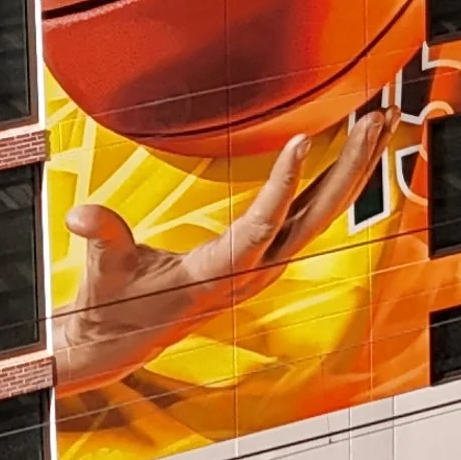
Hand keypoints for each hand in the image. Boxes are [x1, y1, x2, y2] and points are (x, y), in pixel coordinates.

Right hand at [54, 110, 390, 391]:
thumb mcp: (104, 271)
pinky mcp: (264, 259)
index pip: (260, 226)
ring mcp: (264, 267)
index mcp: (218, 274)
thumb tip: (81, 216)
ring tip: (378, 121)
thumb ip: (102, 239)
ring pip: (321, 214)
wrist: (120, 342)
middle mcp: (253, 273)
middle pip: (313, 216)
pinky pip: (310, 216)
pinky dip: (334, 181)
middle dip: (347, 166)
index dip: (281, 184)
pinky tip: (350, 152)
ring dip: (351, 168)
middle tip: (374, 116)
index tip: (300, 140)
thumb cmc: (113, 305)